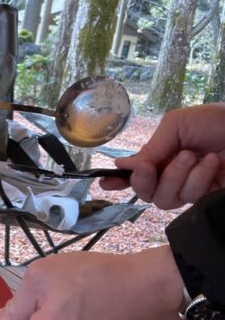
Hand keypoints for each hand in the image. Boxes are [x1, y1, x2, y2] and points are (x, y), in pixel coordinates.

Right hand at [101, 103, 224, 207]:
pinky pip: (190, 198)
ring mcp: (190, 188)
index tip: (106, 184)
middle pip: (145, 192)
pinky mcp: (208, 198)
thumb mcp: (176, 125)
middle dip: (145, 180)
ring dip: (176, 176)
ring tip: (194, 156)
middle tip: (152, 167)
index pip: (136, 173)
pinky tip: (211, 164)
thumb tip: (122, 165)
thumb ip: (151, 147)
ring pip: (165, 199)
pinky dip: (198, 179)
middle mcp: (172, 174)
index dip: (119, 180)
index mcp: (162, 155)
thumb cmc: (217, 121)